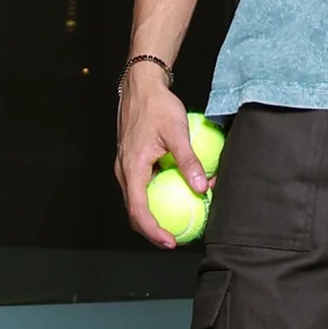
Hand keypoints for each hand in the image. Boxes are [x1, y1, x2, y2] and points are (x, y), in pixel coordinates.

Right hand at [114, 71, 217, 247]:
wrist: (141, 86)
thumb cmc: (158, 106)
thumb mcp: (176, 132)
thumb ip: (189, 160)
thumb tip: (202, 187)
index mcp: (131, 168)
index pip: (139, 211)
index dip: (154, 231)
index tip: (172, 242)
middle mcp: (124, 171)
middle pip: (135, 212)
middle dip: (154, 230)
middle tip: (179, 239)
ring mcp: (126, 167)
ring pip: (138, 201)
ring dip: (155, 215)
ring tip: (179, 222)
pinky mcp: (132, 162)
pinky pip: (143, 188)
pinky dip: (157, 197)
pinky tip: (178, 195)